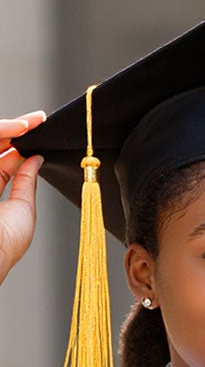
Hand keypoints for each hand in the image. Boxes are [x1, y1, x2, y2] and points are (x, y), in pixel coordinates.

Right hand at [0, 114, 45, 286]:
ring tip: (28, 124)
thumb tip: (36, 159)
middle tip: (37, 120)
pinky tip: (15, 130)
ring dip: (5, 129)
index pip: (1, 161)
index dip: (18, 144)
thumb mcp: (22, 210)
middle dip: (13, 130)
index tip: (38, 130)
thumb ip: (26, 182)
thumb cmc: (4, 245)